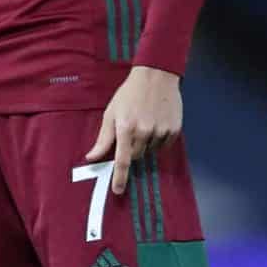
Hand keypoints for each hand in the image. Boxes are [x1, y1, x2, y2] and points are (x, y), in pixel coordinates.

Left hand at [85, 65, 181, 192]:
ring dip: (146, 144)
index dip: (119, 178)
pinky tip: (156, 123)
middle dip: (132, 149)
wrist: (156, 76)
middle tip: (132, 131)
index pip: (122, 160)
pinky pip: (164, 145)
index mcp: (125, 128)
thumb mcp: (111, 113)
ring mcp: (160, 131)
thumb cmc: (129, 94)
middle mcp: (143, 132)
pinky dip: (159, 140)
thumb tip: (92, 158)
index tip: (118, 191)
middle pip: (136, 156)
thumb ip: (103, 138)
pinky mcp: (174, 130)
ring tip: (145, 122)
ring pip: (151, 151)